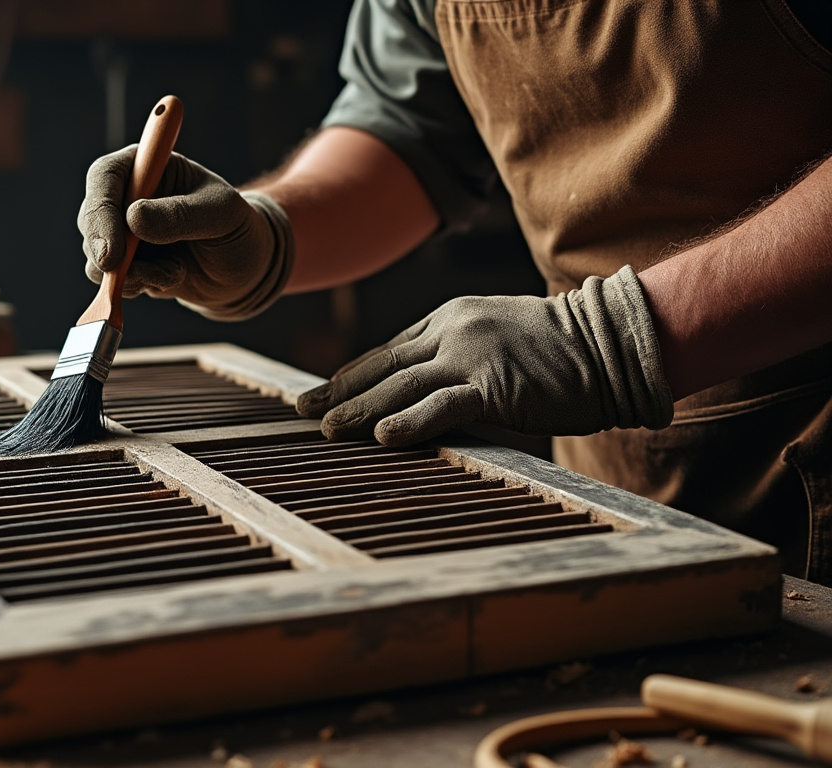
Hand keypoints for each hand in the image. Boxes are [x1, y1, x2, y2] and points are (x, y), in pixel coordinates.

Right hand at [78, 145, 293, 320]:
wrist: (244, 268)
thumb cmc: (237, 229)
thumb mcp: (221, 215)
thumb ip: (180, 215)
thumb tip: (133, 218)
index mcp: (148, 167)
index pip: (106, 176)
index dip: (101, 209)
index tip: (112, 248)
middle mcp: (127, 196)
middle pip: (90, 217)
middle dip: (103, 249)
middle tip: (120, 273)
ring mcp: (122, 231)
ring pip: (96, 255)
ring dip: (133, 273)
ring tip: (176, 270)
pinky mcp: (125, 264)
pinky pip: (110, 280)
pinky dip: (137, 286)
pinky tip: (170, 278)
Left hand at [296, 266, 674, 445]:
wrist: (611, 343)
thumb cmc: (557, 351)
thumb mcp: (494, 338)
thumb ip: (455, 356)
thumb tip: (417, 389)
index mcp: (447, 318)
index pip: (386, 351)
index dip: (350, 374)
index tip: (319, 392)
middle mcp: (451, 331)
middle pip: (382, 367)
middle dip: (339, 391)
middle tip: (302, 410)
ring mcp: (471, 356)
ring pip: (401, 386)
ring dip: (360, 410)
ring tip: (327, 428)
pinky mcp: (494, 385)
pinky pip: (441, 406)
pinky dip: (409, 422)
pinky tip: (381, 438)